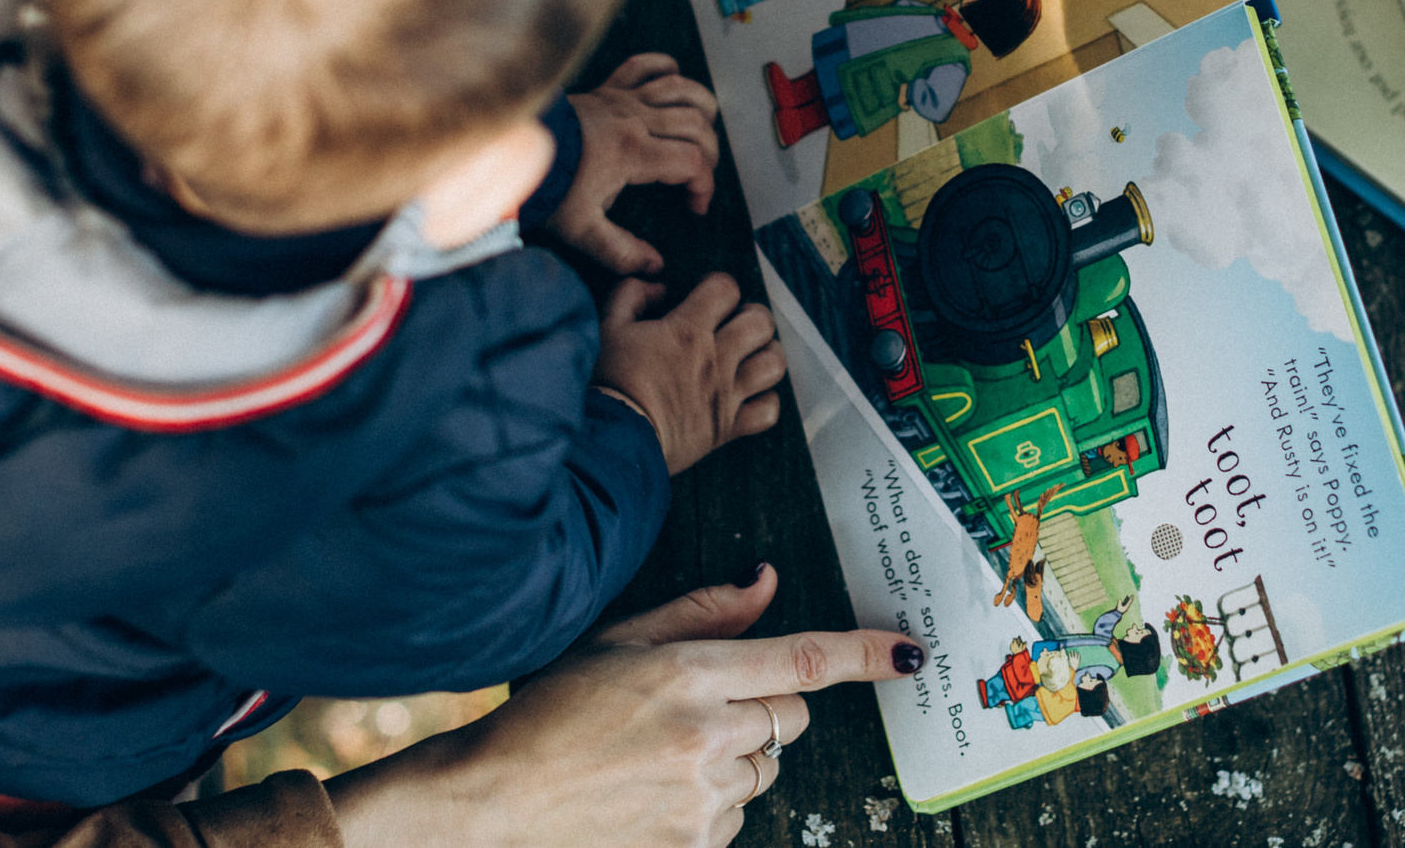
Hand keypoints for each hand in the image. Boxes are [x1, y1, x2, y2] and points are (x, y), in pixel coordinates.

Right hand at [328, 569, 925, 847]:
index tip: (910, 652)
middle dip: (767, 705)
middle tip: (702, 705)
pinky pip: (739, 812)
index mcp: (689, 673)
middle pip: (791, 714)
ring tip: (666, 750)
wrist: (494, 803)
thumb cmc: (549, 714)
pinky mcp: (697, 842)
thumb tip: (767, 583)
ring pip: (769, 765)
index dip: (864, 654)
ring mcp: (704, 795)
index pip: (801, 658)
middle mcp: (706, 734)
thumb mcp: (618, 641)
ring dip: (740, 754)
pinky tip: (660, 788)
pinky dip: (716, 798)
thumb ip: (703, 613)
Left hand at [551, 53, 720, 275]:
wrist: (510, 149)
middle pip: (696, 124)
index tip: (695, 205)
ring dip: (701, 106)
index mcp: (633, 152)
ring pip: (681, 89)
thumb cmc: (546, 186)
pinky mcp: (607, 88)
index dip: (705, 185)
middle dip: (710, 152)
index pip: (693, 162)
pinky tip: (674, 79)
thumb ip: (620, 251)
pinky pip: (644, 65)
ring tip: (703, 130)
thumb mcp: (582, 229)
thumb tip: (652, 265)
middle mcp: (634, 119)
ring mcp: (621, 99)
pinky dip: (665, 67)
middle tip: (698, 176)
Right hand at [596, 272, 783, 473]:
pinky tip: (751, 395)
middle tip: (735, 323)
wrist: (614, 440)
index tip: (704, 294)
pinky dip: (765, 400)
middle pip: (761, 323)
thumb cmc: (609, 382)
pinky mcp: (728, 427)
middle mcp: (715, 359)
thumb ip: (631, 295)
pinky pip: (768, 411)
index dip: (718, 285)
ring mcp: (726, 394)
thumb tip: (658, 287)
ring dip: (766, 354)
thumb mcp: (608, 327)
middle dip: (751, 315)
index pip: (726, 288)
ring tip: (750, 355)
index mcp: (688, 330)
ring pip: (774, 364)